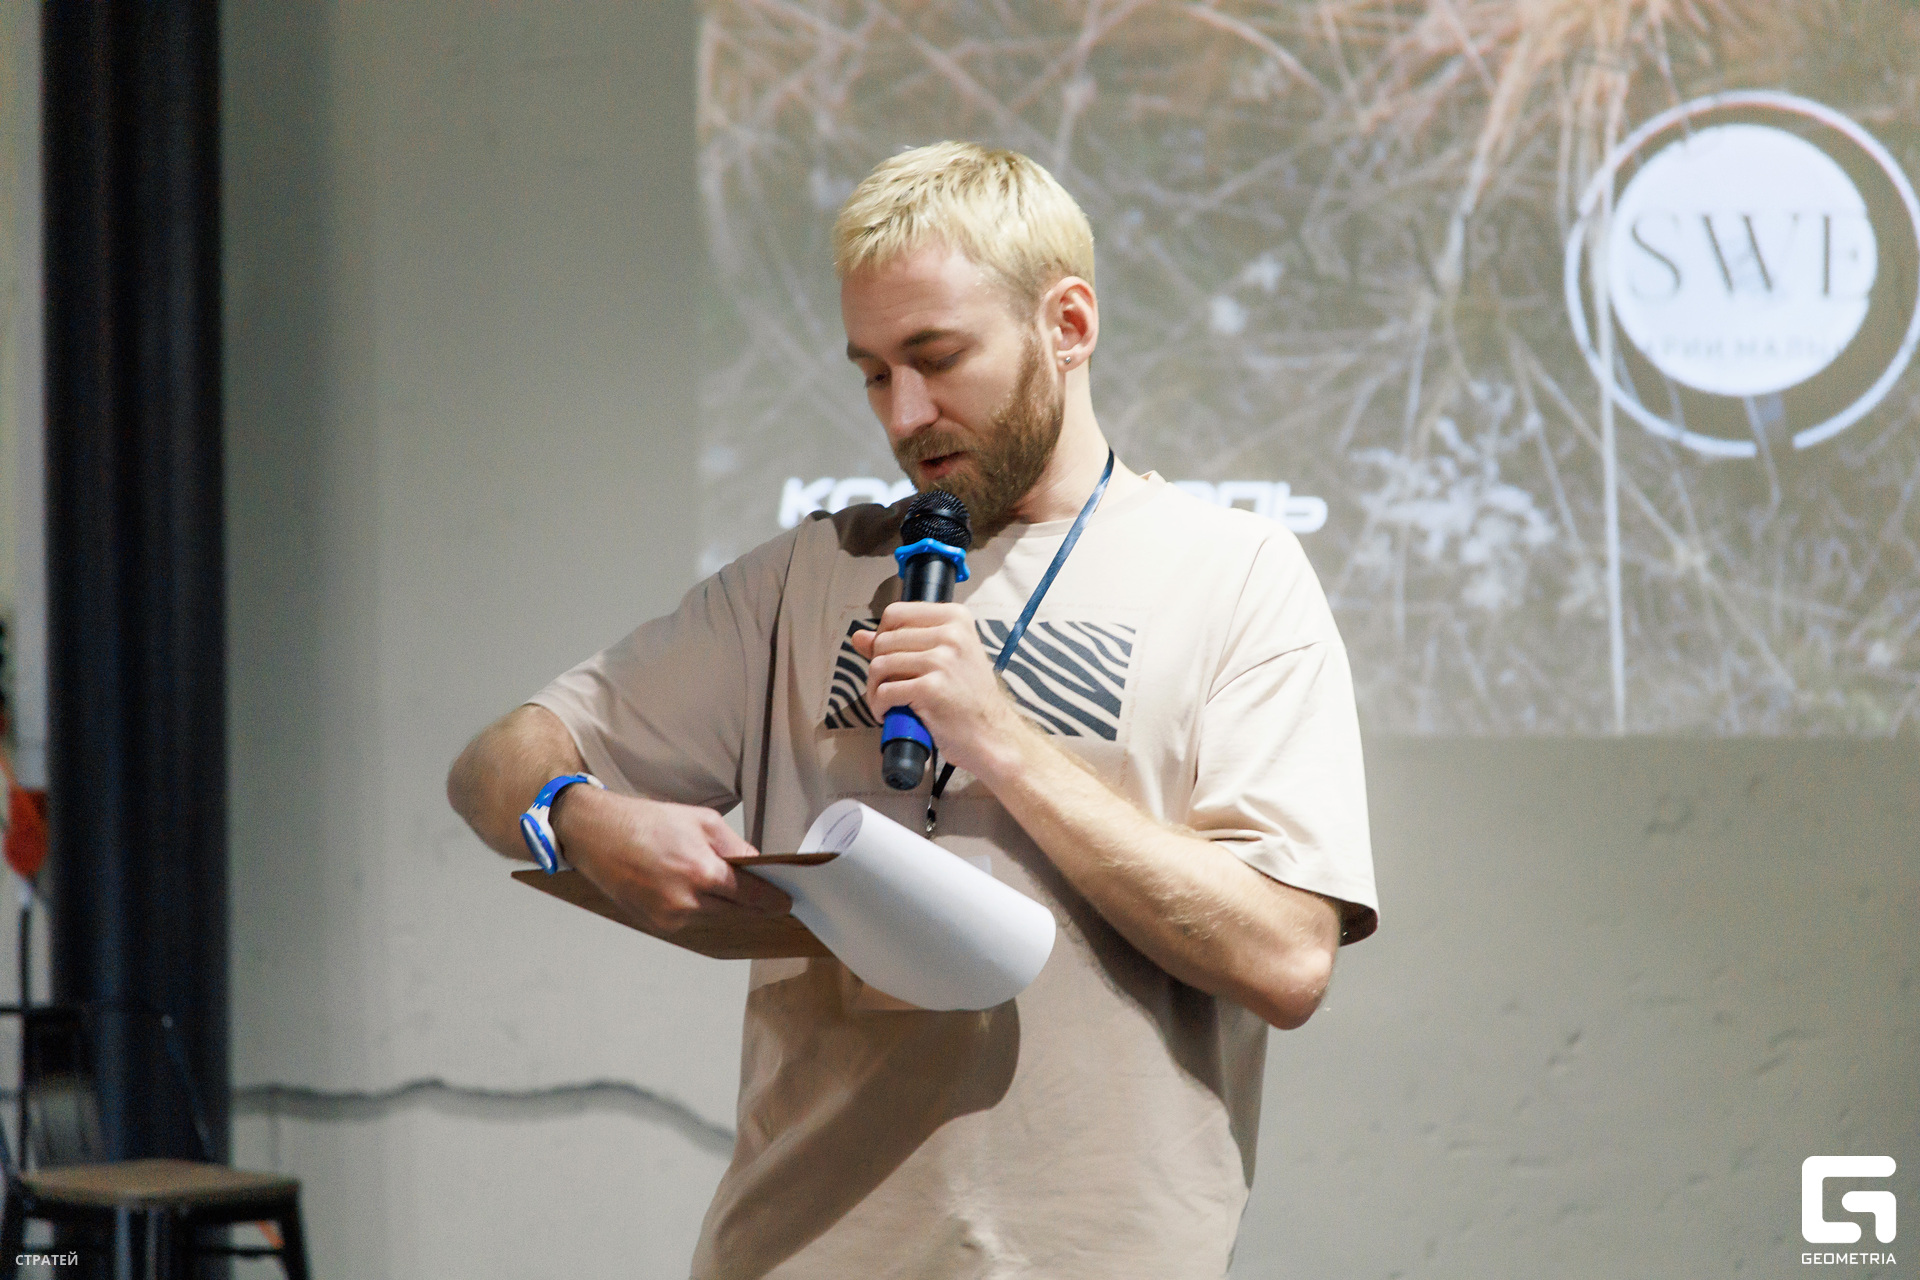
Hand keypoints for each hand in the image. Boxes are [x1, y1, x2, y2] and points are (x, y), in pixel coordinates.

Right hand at [551, 787, 790, 933]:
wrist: (598, 836)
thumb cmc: (647, 822)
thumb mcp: (701, 820)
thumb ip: (734, 846)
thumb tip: (757, 864)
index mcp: (702, 872)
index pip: (751, 896)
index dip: (773, 900)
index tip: (786, 902)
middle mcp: (687, 901)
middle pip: (736, 911)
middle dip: (750, 902)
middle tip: (764, 894)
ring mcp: (670, 917)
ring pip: (714, 917)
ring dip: (723, 904)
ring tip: (716, 882)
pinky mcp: (657, 924)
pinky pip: (691, 920)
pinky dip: (699, 908)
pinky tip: (692, 889)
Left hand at [848, 601, 1024, 780]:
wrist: (991, 734)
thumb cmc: (968, 697)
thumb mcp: (943, 658)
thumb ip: (902, 642)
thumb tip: (860, 636)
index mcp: (955, 618)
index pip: (895, 613)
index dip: (882, 636)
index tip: (889, 656)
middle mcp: (951, 634)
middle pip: (884, 640)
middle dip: (876, 667)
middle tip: (886, 687)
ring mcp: (942, 660)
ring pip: (879, 665)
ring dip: (874, 689)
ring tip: (886, 702)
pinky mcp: (931, 688)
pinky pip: (884, 691)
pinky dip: (879, 706)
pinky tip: (889, 713)